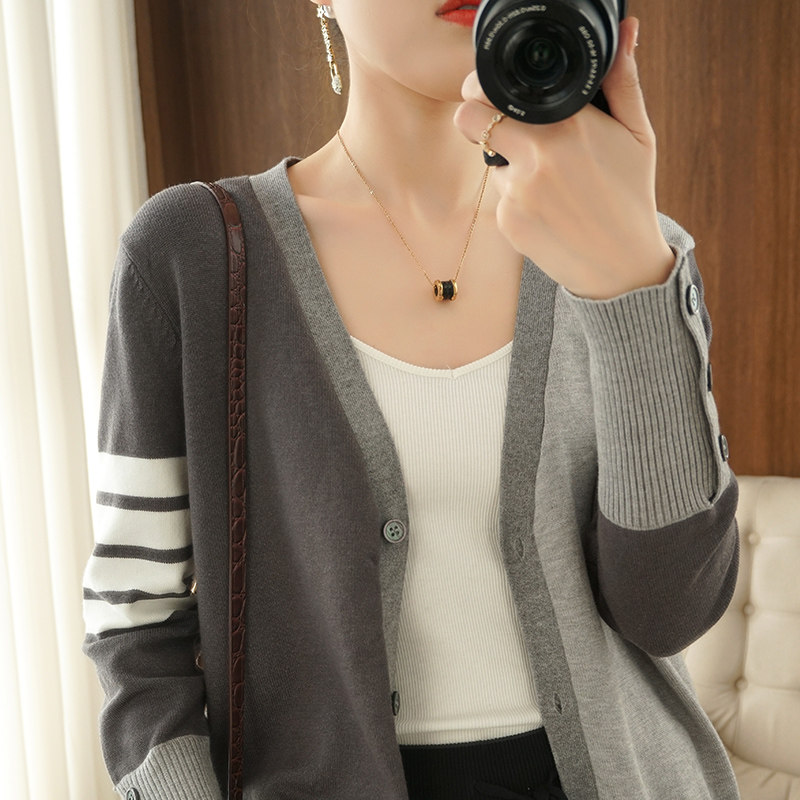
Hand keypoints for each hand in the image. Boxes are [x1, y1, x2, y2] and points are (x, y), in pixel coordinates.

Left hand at [453, 17, 674, 299]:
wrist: (622, 266)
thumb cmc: (631, 196)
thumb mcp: (637, 135)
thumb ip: (623, 81)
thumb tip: (626, 32)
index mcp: (567, 125)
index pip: (493, 92)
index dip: (485, 89)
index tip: (492, 93)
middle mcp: (536, 156)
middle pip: (468, 120)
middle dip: (478, 118)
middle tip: (501, 126)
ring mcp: (517, 192)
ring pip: (489, 161)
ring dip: (508, 163)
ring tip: (549, 181)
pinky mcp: (507, 223)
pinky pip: (500, 197)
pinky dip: (516, 198)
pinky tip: (548, 209)